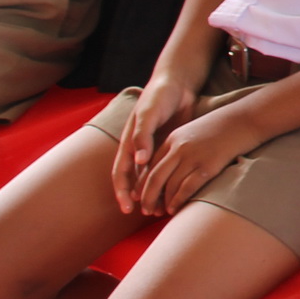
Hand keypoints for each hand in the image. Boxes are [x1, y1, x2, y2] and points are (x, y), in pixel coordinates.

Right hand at [111, 74, 200, 212]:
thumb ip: (143, 135)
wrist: (177, 84)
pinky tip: (173, 191)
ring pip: (148, 175)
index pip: (121, 171)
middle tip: (143, 214)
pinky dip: (165, 179)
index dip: (122, 190)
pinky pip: (164, 166)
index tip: (127, 206)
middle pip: (133, 178)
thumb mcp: (149, 114)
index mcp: (128, 141)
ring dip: (151, 191)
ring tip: (158, 209)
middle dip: (135, 197)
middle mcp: (138, 148)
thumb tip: (138, 161)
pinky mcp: (168, 145)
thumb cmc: (159, 96)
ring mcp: (153, 147)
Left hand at [134, 102, 260, 214]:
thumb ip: (181, 145)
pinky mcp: (208, 166)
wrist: (247, 118)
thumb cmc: (224, 126)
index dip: (142, 184)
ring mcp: (193, 157)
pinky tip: (175, 209)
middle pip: (155, 177)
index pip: (150, 165)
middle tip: (146, 211)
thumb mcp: (195, 131)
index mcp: (173, 139)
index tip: (140, 197)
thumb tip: (173, 166)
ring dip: (162, 202)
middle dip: (147, 197)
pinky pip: (186, 188)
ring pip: (169, 185)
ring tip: (161, 213)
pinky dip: (178, 201)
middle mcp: (179, 148)